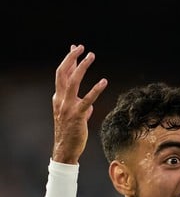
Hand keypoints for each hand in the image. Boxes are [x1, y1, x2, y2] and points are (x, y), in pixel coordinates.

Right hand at [51, 45, 106, 164]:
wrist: (66, 149)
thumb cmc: (72, 134)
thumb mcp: (76, 119)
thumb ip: (82, 110)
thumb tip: (91, 107)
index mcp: (59, 98)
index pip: (61, 75)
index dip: (69, 61)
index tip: (75, 49)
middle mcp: (60, 100)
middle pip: (63, 73)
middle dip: (71, 58)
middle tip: (81, 47)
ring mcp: (68, 107)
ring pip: (73, 81)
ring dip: (82, 67)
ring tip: (91, 56)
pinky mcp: (77, 115)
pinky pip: (87, 100)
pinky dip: (95, 89)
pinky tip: (104, 81)